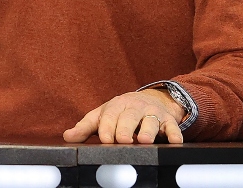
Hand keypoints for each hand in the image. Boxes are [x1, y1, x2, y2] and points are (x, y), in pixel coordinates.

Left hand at [64, 89, 185, 143]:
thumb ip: (85, 127)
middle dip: (125, 128)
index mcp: (116, 106)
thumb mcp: (102, 116)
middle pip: (130, 117)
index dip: (107, 127)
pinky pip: (173, 127)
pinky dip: (175, 134)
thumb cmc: (120, 112)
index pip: (110, 116)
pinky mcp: (169, 121)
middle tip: (122, 140)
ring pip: (151, 121)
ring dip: (148, 130)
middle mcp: (135, 108)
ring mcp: (153, 114)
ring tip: (144, 140)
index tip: (105, 139)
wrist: (150, 100)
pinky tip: (174, 141)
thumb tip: (67, 137)